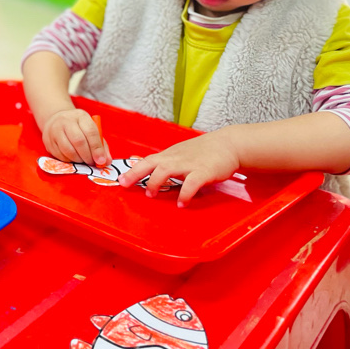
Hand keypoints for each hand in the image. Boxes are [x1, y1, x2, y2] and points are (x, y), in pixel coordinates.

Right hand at [42, 108, 110, 166]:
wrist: (56, 119)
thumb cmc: (78, 127)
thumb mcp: (91, 130)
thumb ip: (101, 145)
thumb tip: (106, 161)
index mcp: (80, 116)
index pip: (90, 132)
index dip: (97, 148)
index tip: (101, 160)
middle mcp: (66, 121)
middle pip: (78, 141)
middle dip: (87, 156)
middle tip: (91, 162)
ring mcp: (54, 130)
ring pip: (68, 150)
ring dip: (78, 160)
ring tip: (83, 160)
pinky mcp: (48, 141)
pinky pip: (60, 155)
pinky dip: (69, 161)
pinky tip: (73, 158)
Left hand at [119, 132, 239, 206]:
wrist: (229, 144)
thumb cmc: (204, 151)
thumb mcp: (181, 154)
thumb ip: (166, 163)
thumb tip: (150, 171)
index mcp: (170, 155)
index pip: (146, 161)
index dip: (132, 170)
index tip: (120, 180)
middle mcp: (176, 158)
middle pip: (151, 163)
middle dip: (135, 173)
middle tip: (125, 184)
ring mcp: (189, 164)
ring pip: (166, 169)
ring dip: (156, 182)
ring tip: (151, 194)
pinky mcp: (204, 171)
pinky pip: (191, 183)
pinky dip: (185, 194)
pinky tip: (181, 203)